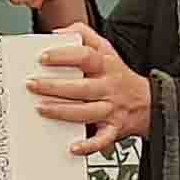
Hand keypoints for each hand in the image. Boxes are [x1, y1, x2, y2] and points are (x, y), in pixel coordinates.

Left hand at [26, 24, 150, 154]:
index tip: (43, 57)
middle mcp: (108, 87)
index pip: (85, 56)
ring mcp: (111, 109)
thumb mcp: (106, 48)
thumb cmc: (118, 75)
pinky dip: (88, 145)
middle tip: (32, 85)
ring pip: (86, 112)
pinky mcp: (113, 129)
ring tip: (41, 109)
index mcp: (105, 65)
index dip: (64, 56)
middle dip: (54, 86)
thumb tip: (58, 32)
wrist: (146, 102)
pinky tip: (73, 146)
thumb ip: (83, 34)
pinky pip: (101, 139)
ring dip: (63, 112)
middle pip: (81, 87)